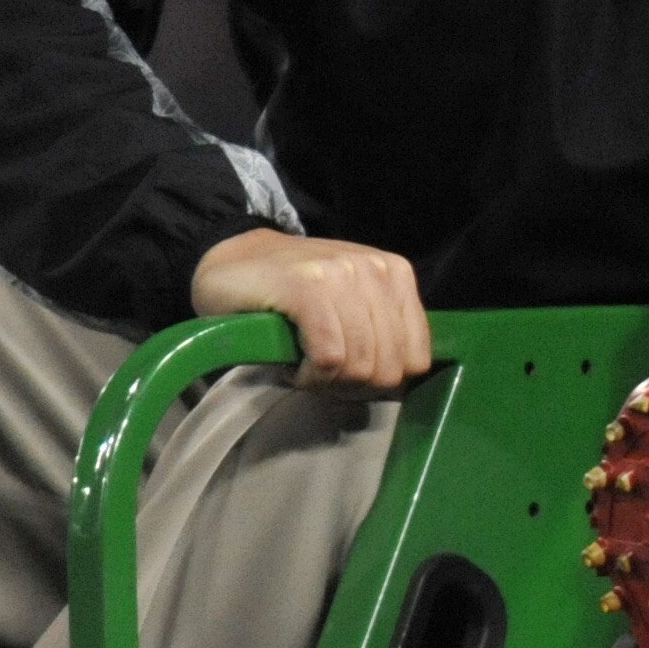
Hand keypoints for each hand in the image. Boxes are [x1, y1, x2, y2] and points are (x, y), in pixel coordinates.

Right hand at [190, 226, 433, 394]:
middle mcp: (376, 270)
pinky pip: (329, 356)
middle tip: (323, 378)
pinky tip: (293, 367)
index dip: (383, 382)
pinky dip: (310, 375)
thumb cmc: (291, 294)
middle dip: (354, 387)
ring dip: (328, 382)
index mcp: (396, 275)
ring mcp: (342, 273)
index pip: (417, 358)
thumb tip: (403, 382)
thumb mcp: (351, 308)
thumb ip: (382, 333)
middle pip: (388, 367)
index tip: (351, 380)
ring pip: (359, 365)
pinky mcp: (306, 285)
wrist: (231, 260)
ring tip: (305, 368)